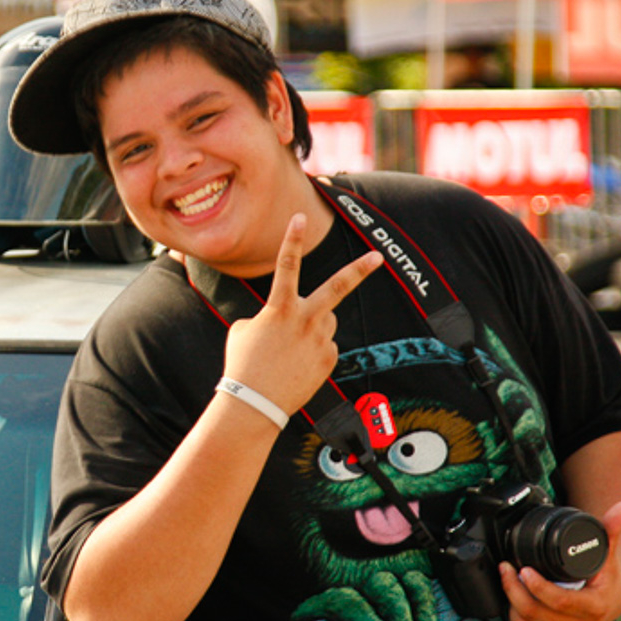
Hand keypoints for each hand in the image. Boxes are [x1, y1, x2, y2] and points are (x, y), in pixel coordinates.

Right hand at [223, 213, 382, 417]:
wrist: (254, 403)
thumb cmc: (243, 364)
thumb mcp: (245, 330)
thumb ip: (270, 316)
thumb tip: (290, 320)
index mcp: (279, 308)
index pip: (286, 265)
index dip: (291, 239)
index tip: (299, 217)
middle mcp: (304, 319)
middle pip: (337, 287)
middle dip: (360, 270)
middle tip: (378, 257)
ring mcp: (320, 340)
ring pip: (326, 320)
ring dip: (314, 327)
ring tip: (292, 350)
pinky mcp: (329, 359)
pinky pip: (326, 346)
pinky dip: (313, 352)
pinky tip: (297, 366)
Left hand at [500, 501, 620, 620]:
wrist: (610, 601)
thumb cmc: (607, 578)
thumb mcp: (608, 554)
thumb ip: (611, 530)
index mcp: (593, 608)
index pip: (559, 602)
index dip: (537, 587)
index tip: (525, 569)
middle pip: (535, 614)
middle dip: (514, 589)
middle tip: (507, 569)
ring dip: (511, 605)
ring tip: (510, 584)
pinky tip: (515, 604)